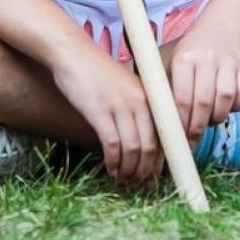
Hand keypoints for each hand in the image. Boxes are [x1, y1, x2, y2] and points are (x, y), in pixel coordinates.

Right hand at [51, 49, 163, 187]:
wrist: (73, 54)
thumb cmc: (100, 74)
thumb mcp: (128, 88)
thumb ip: (139, 110)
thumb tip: (145, 147)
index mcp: (150, 96)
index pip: (166, 135)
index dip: (162, 161)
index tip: (155, 177)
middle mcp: (140, 101)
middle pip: (151, 146)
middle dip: (146, 171)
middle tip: (140, 185)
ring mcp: (121, 106)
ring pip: (133, 149)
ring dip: (129, 170)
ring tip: (124, 179)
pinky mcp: (100, 112)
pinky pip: (113, 146)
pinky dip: (114, 163)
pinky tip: (111, 170)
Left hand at [166, 33, 239, 142]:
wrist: (219, 32)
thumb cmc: (190, 57)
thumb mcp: (173, 65)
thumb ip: (168, 92)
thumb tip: (165, 126)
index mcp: (184, 59)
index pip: (182, 97)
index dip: (181, 122)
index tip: (178, 138)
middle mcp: (207, 58)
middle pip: (204, 100)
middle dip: (197, 126)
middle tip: (193, 140)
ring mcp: (228, 62)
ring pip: (225, 98)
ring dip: (217, 117)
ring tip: (209, 121)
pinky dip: (235, 107)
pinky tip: (225, 108)